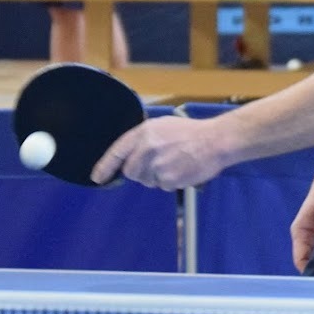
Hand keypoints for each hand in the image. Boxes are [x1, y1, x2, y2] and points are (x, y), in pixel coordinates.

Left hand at [90, 115, 222, 189]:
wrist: (215, 141)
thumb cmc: (192, 132)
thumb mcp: (163, 126)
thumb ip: (144, 139)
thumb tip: (130, 156)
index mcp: (144, 132)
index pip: (117, 151)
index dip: (105, 166)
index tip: (97, 178)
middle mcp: (147, 148)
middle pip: (131, 171)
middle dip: (140, 173)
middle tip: (157, 166)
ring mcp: (156, 165)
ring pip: (147, 180)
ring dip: (157, 177)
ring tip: (175, 163)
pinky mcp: (168, 179)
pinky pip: (163, 186)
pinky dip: (171, 182)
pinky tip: (182, 169)